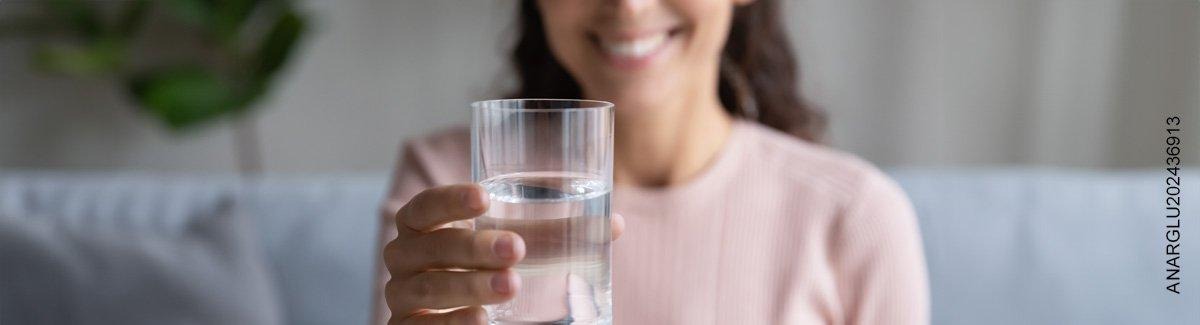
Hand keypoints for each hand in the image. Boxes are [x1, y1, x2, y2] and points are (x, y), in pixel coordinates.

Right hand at [383, 184, 623, 323]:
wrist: (468, 319)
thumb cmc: (486, 270)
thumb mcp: (515, 249)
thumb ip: (552, 235)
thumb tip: (614, 225)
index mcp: (422, 228)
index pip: (424, 207)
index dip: (449, 200)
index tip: (485, 196)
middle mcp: (404, 259)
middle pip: (431, 247)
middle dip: (474, 246)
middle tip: (516, 248)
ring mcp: (403, 298)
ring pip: (429, 287)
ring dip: (471, 285)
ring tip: (511, 285)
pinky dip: (452, 322)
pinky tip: (482, 320)